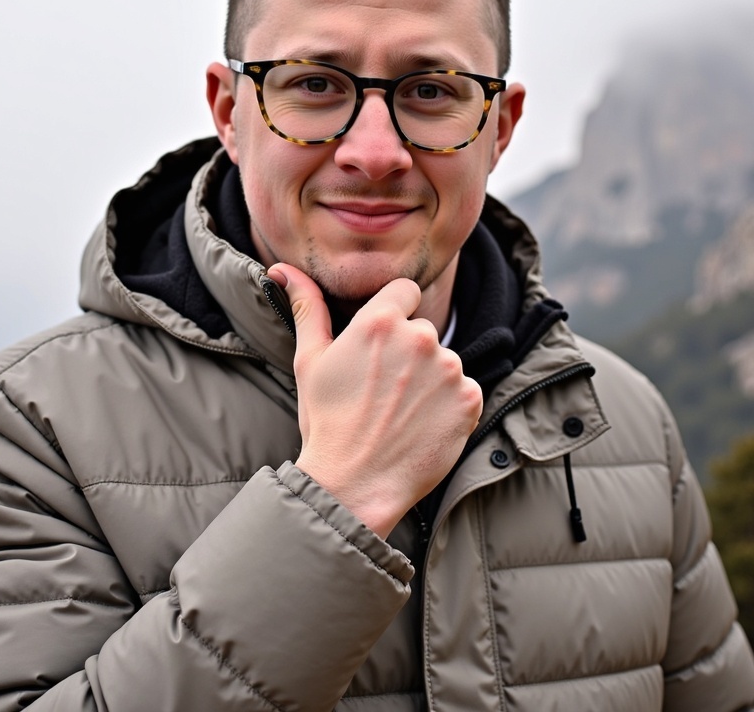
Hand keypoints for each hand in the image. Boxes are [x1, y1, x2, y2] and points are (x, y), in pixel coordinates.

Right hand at [268, 263, 482, 539]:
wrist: (354, 485)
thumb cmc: (326, 421)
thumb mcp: (310, 360)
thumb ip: (308, 307)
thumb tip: (283, 269)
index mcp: (381, 321)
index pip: (405, 291)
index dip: (393, 314)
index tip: (380, 345)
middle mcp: (421, 337)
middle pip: (422, 330)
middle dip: (408, 353)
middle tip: (382, 390)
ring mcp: (449, 369)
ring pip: (443, 362)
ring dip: (429, 380)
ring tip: (400, 413)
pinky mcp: (470, 399)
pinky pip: (464, 391)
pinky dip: (449, 406)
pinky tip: (421, 426)